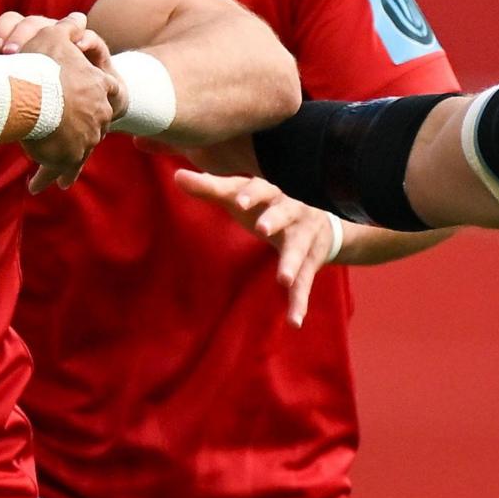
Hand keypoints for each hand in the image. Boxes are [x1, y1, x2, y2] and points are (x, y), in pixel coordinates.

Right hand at [0, 11, 113, 189]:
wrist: (28, 95)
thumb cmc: (40, 65)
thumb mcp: (54, 37)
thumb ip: (68, 27)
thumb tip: (78, 15)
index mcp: (99, 86)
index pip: (110, 92)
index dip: (102, 97)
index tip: (99, 106)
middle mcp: (99, 113)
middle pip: (97, 123)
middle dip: (86, 129)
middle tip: (74, 137)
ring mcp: (87, 136)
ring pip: (83, 149)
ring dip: (71, 157)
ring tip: (61, 170)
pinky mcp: (72, 155)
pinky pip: (67, 168)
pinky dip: (59, 175)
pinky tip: (52, 184)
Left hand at [173, 168, 345, 326]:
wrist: (322, 222)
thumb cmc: (267, 206)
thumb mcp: (240, 197)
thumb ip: (210, 188)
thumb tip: (177, 176)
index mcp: (272, 194)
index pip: (261, 188)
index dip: (250, 194)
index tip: (238, 201)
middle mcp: (293, 211)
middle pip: (286, 213)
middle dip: (275, 219)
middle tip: (263, 228)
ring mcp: (305, 237)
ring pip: (300, 249)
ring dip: (292, 263)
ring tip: (284, 279)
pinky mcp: (311, 261)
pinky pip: (306, 282)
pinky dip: (300, 301)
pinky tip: (295, 321)